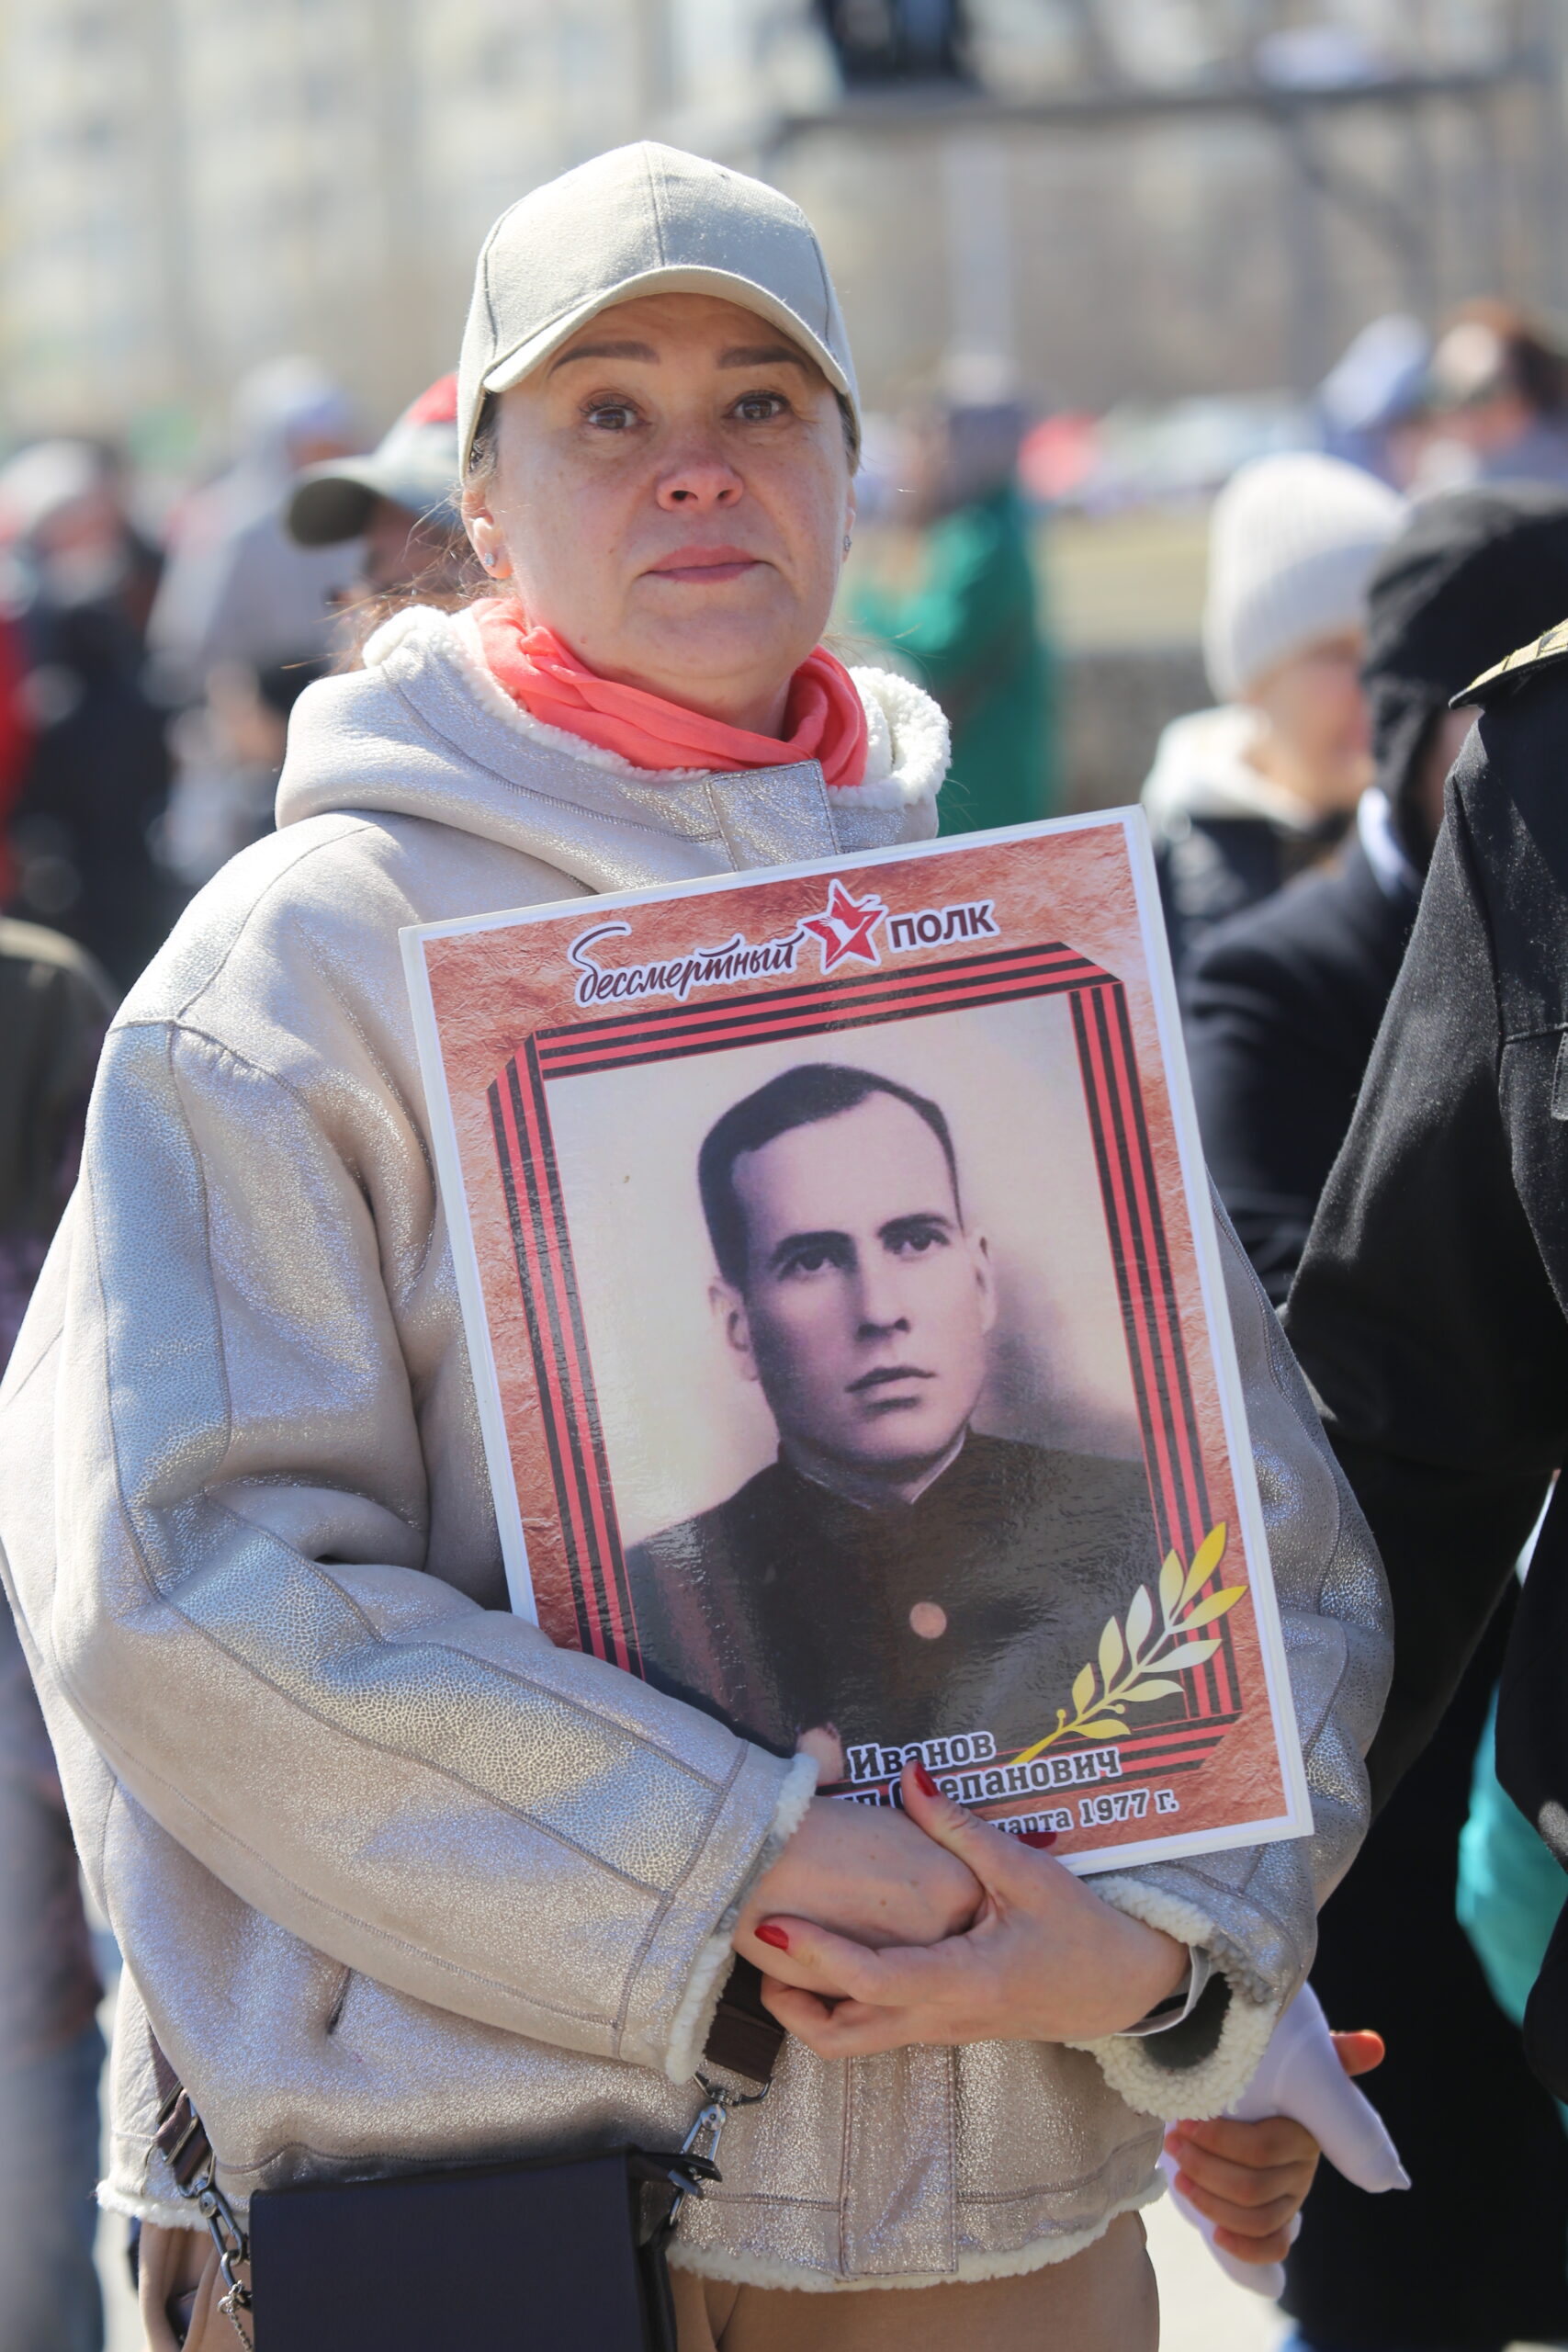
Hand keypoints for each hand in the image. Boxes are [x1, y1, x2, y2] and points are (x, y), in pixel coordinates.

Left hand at [751, 1763, 1186, 2050]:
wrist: (1122, 1987)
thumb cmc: (1081, 1929)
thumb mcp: (1024, 1871)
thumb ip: (959, 1828)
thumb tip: (909, 1776)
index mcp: (962, 1980)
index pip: (874, 1980)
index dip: (817, 1956)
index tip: (773, 1927)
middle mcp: (941, 2017)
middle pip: (845, 2036)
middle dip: (792, 2003)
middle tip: (756, 1948)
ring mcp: (939, 2030)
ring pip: (856, 2042)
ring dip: (810, 2010)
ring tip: (779, 1956)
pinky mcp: (941, 2027)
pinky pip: (876, 2029)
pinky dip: (840, 2007)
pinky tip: (827, 1961)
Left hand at [1164, 2029, 1384, 2265]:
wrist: (1241, 2097)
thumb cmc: (1259, 2072)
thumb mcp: (1284, 2053)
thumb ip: (1327, 2050)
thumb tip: (1375, 2045)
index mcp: (1304, 2132)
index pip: (1263, 2148)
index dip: (1220, 2139)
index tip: (1184, 2121)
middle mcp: (1303, 2170)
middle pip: (1252, 2187)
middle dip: (1204, 2167)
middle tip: (1174, 2143)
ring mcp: (1293, 2198)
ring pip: (1255, 2217)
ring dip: (1209, 2200)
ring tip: (1178, 2172)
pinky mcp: (1280, 2221)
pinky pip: (1273, 2247)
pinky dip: (1245, 2247)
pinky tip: (1215, 2233)